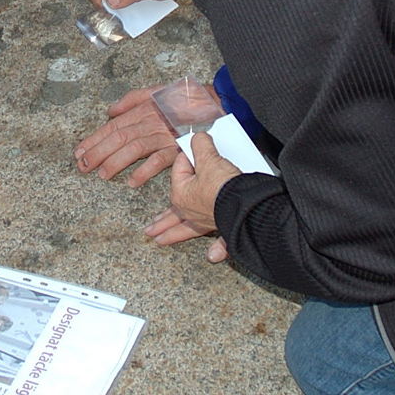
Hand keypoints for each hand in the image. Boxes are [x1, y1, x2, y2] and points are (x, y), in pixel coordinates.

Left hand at [76, 84, 205, 186]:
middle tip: (83, 166)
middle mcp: (150, 121)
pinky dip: (145, 171)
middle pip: (119, 137)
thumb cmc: (187, 98)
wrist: (216, 102)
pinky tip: (132, 182)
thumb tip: (110, 110)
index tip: (79, 152)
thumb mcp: (158, 91)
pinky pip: (160, 160)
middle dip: (98, 152)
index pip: (113, 126)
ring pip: (134, 148)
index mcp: (143, 109)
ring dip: (116, 162)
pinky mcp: (179, 146)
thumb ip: (133, 99)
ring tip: (102, 174)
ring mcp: (164, 134)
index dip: (94, 139)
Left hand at [142, 131, 236, 261]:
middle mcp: (189, 210)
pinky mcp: (223, 225)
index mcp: (180, 193)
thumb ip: (200, 145)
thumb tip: (198, 138)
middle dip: (161, 221)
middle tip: (149, 230)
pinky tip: (213, 256)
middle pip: (172, 213)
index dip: (191, 157)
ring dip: (174, 234)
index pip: (181, 168)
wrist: (246, 202)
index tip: (201, 152)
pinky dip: (218, 248)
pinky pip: (220, 240)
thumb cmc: (223, 184)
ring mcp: (205, 220)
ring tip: (161, 240)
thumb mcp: (209, 157)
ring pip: (186, 228)